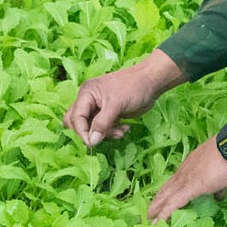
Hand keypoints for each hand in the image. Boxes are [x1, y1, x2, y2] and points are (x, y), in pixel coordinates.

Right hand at [67, 49, 184, 145]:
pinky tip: (125, 127)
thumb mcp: (116, 105)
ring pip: (92, 128)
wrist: (151, 82)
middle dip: (90, 133)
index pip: (75, 117)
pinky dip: (112, 132)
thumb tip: (91, 142)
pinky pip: (103, 129)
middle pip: (78, 123)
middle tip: (103, 137)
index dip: (81, 132)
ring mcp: (99, 108)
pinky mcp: (109, 114)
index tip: (92, 143)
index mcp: (86, 94)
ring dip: (105, 134)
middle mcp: (89, 100)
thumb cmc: (133, 87)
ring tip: (120, 131)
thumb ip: (102, 124)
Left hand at [147, 132, 226, 221]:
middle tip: (147, 215)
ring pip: (164, 197)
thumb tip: (218, 197)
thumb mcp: (221, 176)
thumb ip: (218, 188)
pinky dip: (164, 214)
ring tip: (148, 221)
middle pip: (163, 191)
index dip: (164, 195)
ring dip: (156, 210)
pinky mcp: (189, 188)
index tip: (158, 204)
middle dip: (155, 204)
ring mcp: (184, 180)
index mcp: (188, 170)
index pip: (171, 184)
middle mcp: (182, 174)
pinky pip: (173, 203)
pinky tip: (158, 223)